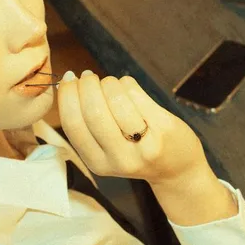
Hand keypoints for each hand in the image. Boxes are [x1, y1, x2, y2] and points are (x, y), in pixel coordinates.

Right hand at [56, 71, 206, 184]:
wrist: (177, 168)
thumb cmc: (136, 151)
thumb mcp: (107, 151)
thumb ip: (87, 126)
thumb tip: (67, 84)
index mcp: (98, 164)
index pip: (73, 126)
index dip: (67, 96)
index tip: (69, 79)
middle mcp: (120, 158)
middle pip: (93, 112)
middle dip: (87, 86)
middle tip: (88, 77)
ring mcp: (144, 144)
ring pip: (116, 99)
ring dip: (108, 82)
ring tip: (110, 83)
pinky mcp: (163, 127)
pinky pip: (137, 94)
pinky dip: (127, 83)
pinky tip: (127, 86)